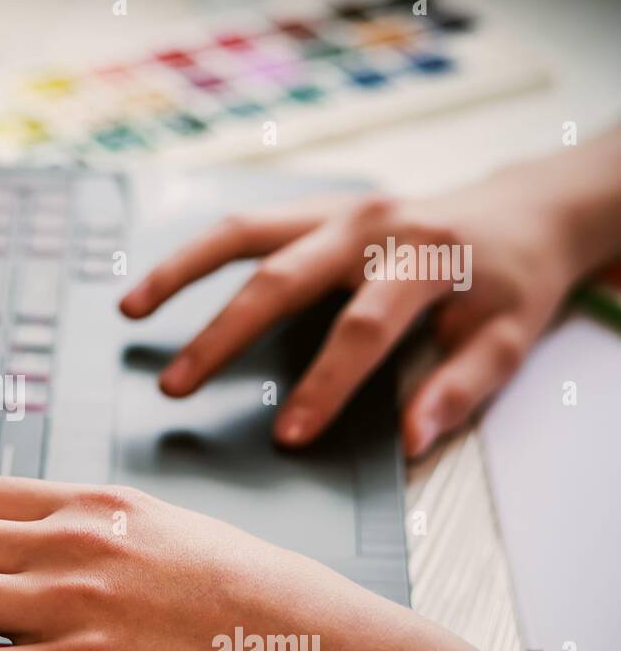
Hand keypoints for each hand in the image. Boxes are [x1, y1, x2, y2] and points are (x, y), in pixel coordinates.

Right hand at [119, 179, 582, 456]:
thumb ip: (459, 389)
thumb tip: (411, 440)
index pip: (362, 330)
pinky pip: (244, 226)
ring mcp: (336, 210)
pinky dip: (197, 253)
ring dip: (181, 271)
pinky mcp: (315, 210)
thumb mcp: (508, 340)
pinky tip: (159, 284)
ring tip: (132, 310)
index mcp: (424, 259)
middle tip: (176, 385)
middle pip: (280, 279)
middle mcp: (371, 226)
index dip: (323, 386)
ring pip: (242, 233)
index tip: (287, 436)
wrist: (519, 212)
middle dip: (222, 336)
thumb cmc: (510, 282)